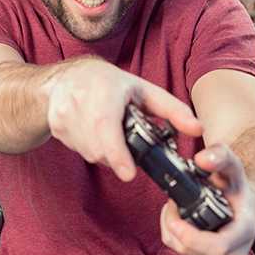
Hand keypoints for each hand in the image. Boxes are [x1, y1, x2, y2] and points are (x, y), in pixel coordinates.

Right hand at [45, 59, 201, 180]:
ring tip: (110, 133)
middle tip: (125, 141)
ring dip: (105, 152)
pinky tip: (93, 132)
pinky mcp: (56, 127)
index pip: (107, 127)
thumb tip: (198, 129)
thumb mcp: (143, 90)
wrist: (64, 79)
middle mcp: (79, 102)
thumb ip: (173, 110)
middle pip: (100, 148)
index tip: (128, 174)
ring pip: (90, 153)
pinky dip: (91, 147)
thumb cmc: (106, 83)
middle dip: (118, 155)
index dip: (117, 153)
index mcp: (104, 90)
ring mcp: (63, 116)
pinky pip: (79, 150)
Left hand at [159, 144, 254, 254]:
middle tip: (172, 202)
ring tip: (177, 206)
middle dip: (175, 226)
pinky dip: (171, 232)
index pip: (219, 247)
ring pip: (181, 250)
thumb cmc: (236, 186)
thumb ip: (220, 156)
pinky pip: (178, 249)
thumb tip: (202, 159)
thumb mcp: (232, 166)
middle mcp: (233, 251)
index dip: (193, 237)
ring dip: (171, 227)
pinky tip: (177, 217)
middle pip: (194, 250)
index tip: (176, 221)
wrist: (239, 203)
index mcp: (245, 232)